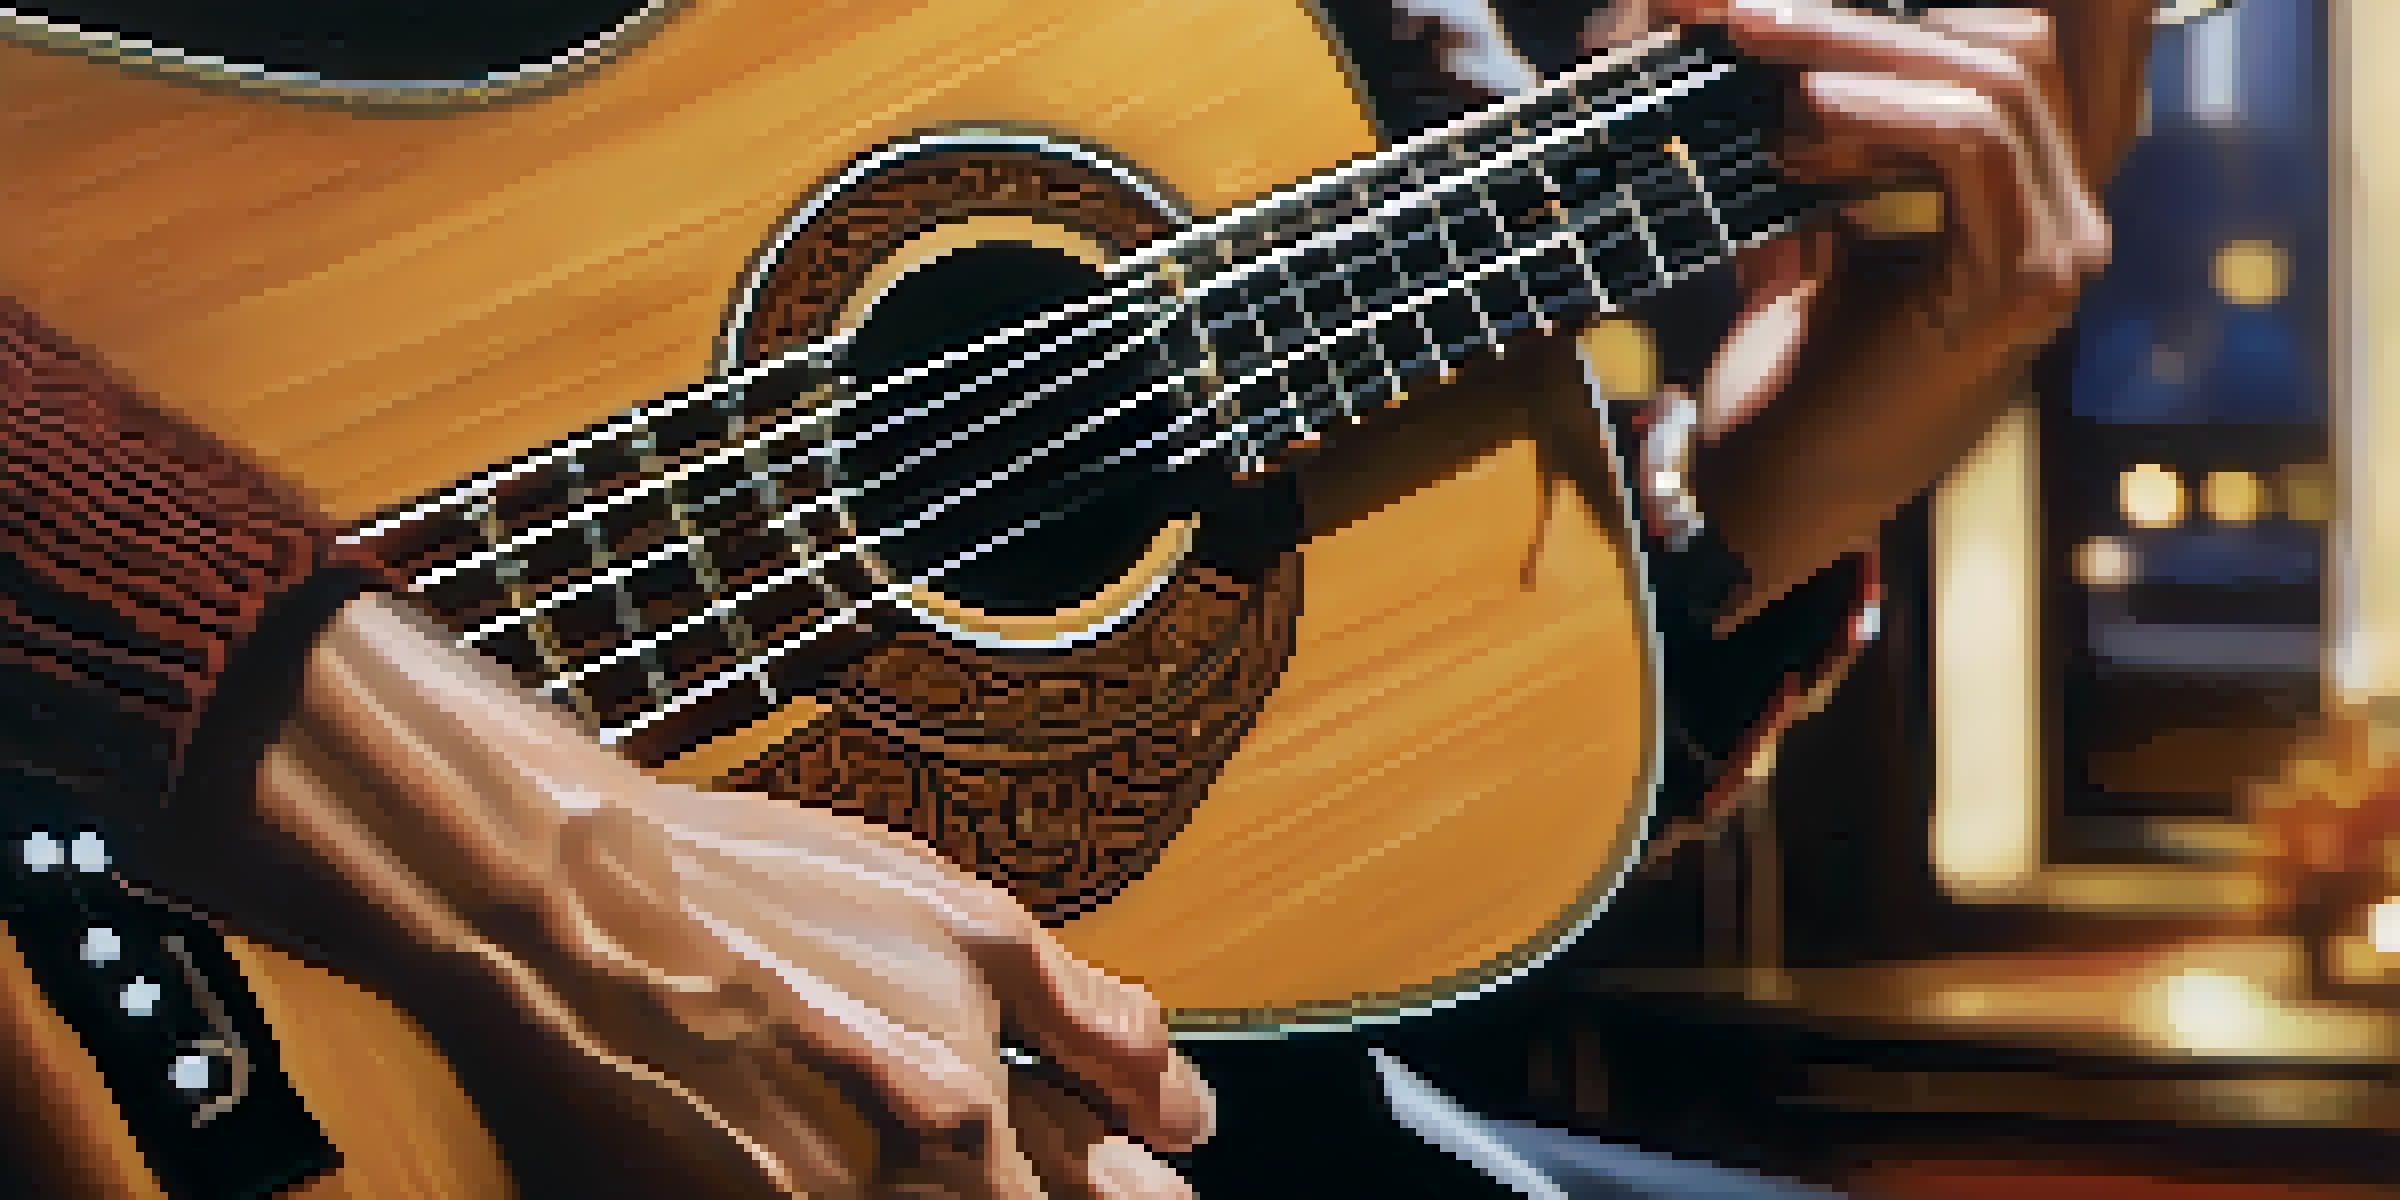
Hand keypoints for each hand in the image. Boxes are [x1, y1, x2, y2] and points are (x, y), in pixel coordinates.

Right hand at [238, 592, 1206, 1199]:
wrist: (568, 914)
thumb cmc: (761, 902)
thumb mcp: (967, 926)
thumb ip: (1096, 1028)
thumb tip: (1188, 1113)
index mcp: (962, 1152)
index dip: (1131, 1192)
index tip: (1126, 1165)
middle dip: (1049, 1192)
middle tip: (1037, 1140)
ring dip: (959, 1189)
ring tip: (912, 1112)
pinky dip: (867, 1193)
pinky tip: (848, 1135)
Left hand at [1652, 0, 2149, 622]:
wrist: (1763, 499)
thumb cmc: (1785, 376)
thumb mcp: (1814, 230)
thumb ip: (1835, 139)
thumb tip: (1781, 32)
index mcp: (2033, 202)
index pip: (2034, 47)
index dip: (1928, 8)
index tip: (1793, 8)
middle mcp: (2070, 223)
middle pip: (2018, 42)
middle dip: (1873, 11)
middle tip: (1752, 12)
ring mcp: (2057, 257)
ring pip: (1994, 76)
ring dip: (1859, 41)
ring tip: (1756, 45)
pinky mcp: (2013, 289)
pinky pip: (1972, 143)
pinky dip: (1880, 106)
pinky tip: (1801, 114)